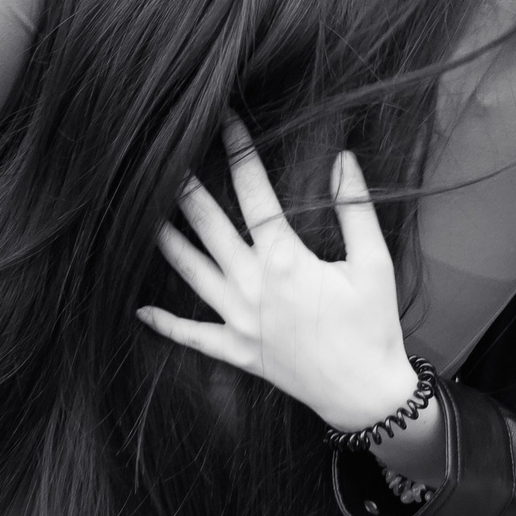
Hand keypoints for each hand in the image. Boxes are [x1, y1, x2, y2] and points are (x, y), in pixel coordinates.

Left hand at [140, 118, 416, 434]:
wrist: (366, 394)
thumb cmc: (374, 326)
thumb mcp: (374, 263)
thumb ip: (355, 209)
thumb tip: (344, 158)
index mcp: (285, 260)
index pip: (255, 194)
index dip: (240, 153)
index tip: (226, 121)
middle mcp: (252, 286)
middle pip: (208, 226)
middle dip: (186, 187)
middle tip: (166, 154)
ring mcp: (239, 320)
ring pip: (190, 271)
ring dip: (166, 241)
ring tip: (141, 213)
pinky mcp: (237, 351)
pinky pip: (193, 335)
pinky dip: (166, 323)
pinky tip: (141, 308)